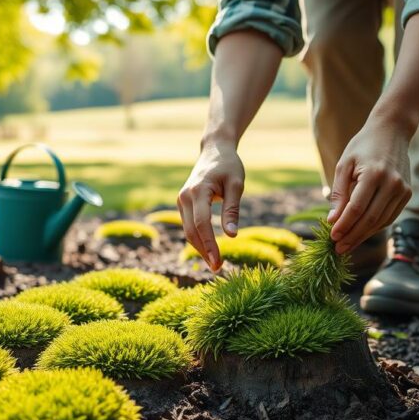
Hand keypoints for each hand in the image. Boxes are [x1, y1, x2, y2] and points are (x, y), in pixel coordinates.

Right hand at [177, 142, 245, 270]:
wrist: (214, 150)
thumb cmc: (229, 166)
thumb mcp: (236, 185)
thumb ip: (232, 210)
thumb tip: (232, 237)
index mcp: (198, 190)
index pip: (201, 224)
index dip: (209, 245)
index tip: (218, 262)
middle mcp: (185, 197)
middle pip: (191, 231)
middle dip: (204, 252)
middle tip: (218, 268)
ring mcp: (181, 201)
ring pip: (188, 231)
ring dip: (200, 248)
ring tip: (216, 263)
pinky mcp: (183, 204)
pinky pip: (189, 226)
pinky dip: (198, 240)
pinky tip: (209, 251)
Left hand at [328, 116, 412, 253]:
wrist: (392, 131)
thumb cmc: (362, 147)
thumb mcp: (344, 165)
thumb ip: (339, 193)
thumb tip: (333, 220)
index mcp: (374, 174)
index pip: (357, 208)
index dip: (344, 226)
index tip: (332, 237)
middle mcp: (392, 184)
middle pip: (370, 219)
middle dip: (353, 236)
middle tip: (338, 249)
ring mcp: (403, 190)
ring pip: (381, 222)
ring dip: (363, 235)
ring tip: (347, 245)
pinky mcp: (407, 194)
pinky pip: (389, 217)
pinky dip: (375, 228)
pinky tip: (361, 233)